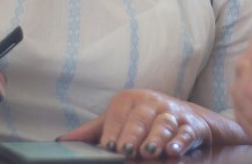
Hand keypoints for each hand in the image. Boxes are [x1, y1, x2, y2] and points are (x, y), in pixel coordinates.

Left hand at [60, 89, 211, 158]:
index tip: (107, 146)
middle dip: (133, 134)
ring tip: (149, 151)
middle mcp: (152, 103)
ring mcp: (171, 113)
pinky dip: (180, 141)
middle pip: (140, 118)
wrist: (185, 117)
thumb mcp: (119, 121)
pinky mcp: (190, 125)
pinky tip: (173, 150)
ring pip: (163, 125)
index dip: (113, 131)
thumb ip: (94, 132)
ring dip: (156, 138)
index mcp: (131, 100)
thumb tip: (61, 141)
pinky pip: (185, 133)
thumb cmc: (143, 120)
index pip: (118, 115)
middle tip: (125, 149)